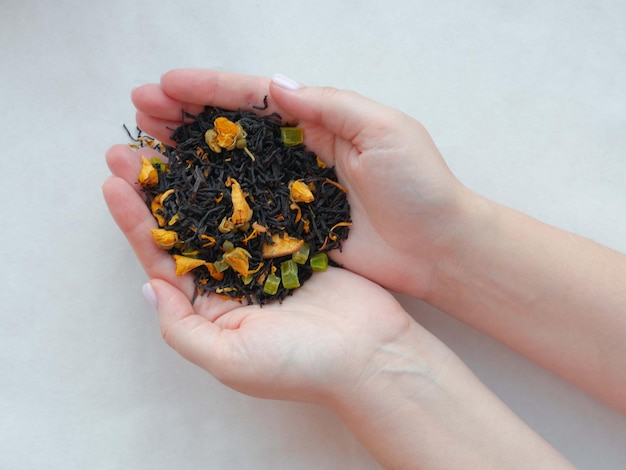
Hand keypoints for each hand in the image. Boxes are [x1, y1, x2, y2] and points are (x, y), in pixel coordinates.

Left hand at [103, 144, 422, 404]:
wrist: (370, 355)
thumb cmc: (299, 365)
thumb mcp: (228, 359)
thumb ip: (180, 327)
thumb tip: (147, 287)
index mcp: (209, 309)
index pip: (161, 261)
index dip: (134, 223)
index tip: (112, 183)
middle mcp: (231, 280)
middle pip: (184, 230)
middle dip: (154, 192)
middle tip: (128, 150)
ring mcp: (263, 257)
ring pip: (218, 212)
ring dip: (192, 179)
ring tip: (166, 142)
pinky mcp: (295, 240)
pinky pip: (260, 206)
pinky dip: (240, 180)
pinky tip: (222, 153)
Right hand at [131, 69, 476, 298]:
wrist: (437, 248)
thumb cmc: (420, 186)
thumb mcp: (385, 130)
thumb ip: (329, 106)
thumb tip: (273, 85)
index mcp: (320, 121)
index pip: (255, 99)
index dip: (209, 91)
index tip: (166, 86)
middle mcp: (299, 152)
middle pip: (232, 131)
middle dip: (185, 118)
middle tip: (141, 113)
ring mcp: (292, 191)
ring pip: (229, 169)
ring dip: (187, 158)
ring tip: (146, 150)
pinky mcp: (292, 227)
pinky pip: (244, 210)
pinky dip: (211, 203)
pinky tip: (179, 199)